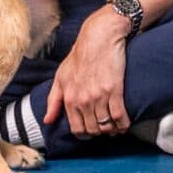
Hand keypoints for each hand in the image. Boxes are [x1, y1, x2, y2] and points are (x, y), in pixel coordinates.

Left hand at [42, 9, 130, 139]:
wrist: (99, 38)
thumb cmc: (79, 56)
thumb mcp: (60, 77)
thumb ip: (53, 101)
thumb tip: (47, 120)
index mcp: (70, 98)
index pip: (77, 129)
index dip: (85, 134)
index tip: (91, 130)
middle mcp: (83, 100)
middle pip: (93, 130)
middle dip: (99, 132)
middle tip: (104, 127)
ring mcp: (99, 96)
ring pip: (106, 125)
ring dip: (112, 129)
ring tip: (115, 127)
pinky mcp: (115, 90)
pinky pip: (120, 116)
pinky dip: (123, 124)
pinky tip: (124, 124)